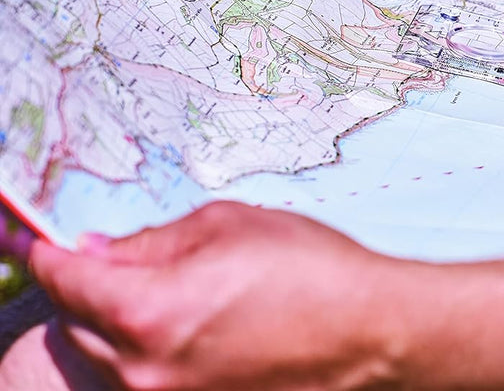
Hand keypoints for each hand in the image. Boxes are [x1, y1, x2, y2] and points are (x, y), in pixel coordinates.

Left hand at [29, 202, 417, 390]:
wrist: (372, 332)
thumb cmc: (314, 270)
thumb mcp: (230, 225)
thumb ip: (153, 240)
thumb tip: (104, 250)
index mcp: (149, 313)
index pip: (65, 279)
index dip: (45, 251)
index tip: (33, 238)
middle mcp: (146, 371)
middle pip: (76, 325)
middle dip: (88, 286)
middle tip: (115, 258)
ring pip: (108, 357)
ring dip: (119, 322)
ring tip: (172, 291)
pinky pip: (146, 379)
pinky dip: (149, 351)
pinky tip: (194, 324)